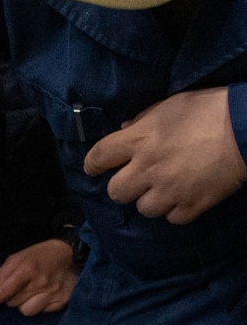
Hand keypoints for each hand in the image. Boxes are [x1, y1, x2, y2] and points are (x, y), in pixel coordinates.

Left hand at [0, 239, 76, 315]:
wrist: (69, 254)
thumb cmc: (39, 255)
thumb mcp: (18, 256)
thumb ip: (4, 273)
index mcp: (27, 269)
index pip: (5, 291)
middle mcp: (40, 283)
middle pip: (13, 303)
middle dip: (11, 298)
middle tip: (18, 289)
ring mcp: (52, 294)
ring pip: (26, 311)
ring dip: (24, 305)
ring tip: (30, 295)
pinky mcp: (62, 301)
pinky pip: (42, 312)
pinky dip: (39, 306)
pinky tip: (43, 296)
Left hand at [83, 87, 246, 224]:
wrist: (245, 127)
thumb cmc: (207, 109)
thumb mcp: (168, 106)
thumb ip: (142, 121)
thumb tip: (124, 131)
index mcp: (138, 141)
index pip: (98, 158)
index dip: (92, 165)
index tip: (95, 168)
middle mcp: (147, 169)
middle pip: (116, 192)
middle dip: (122, 186)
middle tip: (135, 180)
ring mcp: (170, 190)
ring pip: (143, 209)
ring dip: (150, 200)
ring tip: (164, 188)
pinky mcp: (192, 205)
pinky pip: (172, 218)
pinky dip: (176, 210)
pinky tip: (184, 196)